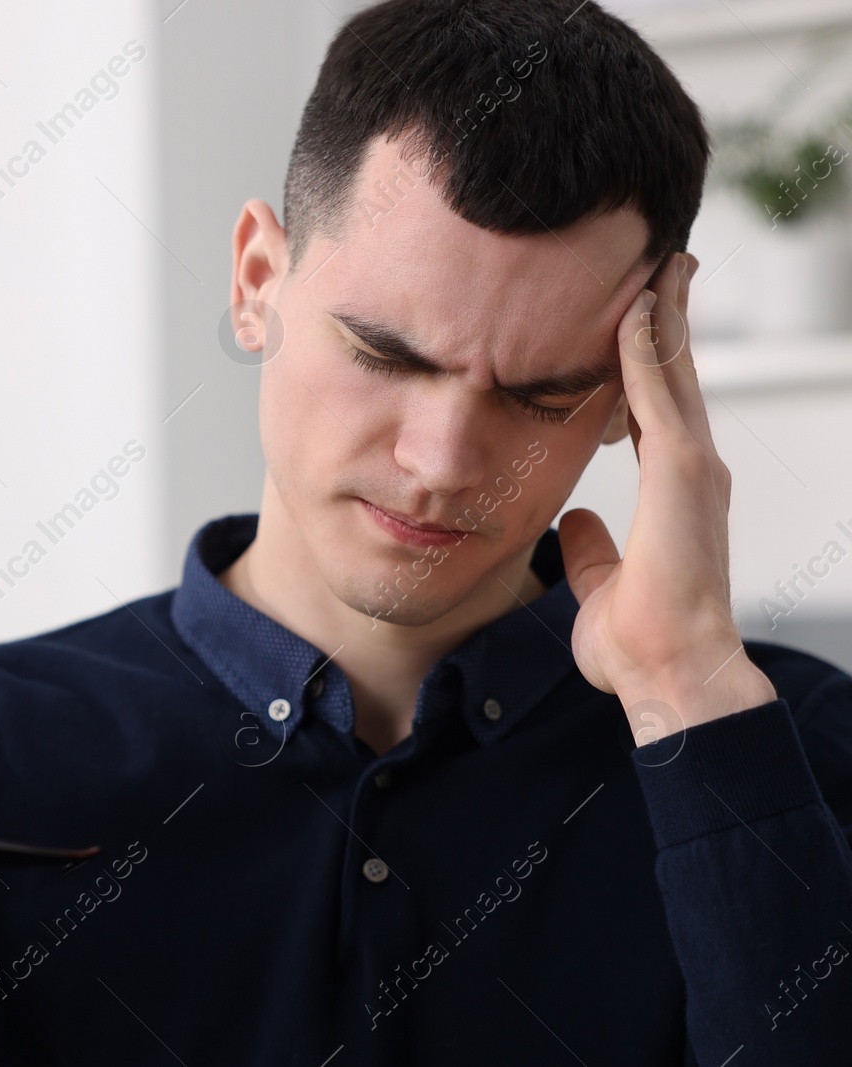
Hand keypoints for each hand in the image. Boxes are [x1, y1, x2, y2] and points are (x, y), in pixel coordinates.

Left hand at [559, 253, 775, 741]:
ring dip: (665, 317)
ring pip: (676, 372)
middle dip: (669, 323)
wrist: (669, 672)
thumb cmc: (640, 641)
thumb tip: (574, 523)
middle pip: (676, 378)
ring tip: (659, 265)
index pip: (656, 412)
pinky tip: (635, 309)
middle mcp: (691, 471)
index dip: (647, 368)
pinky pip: (660, 394)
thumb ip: (591, 550)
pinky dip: (648, 349)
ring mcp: (693, 467)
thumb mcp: (602, 583)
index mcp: (673, 493)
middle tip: (665, 269)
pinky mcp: (684, 472)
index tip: (636, 326)